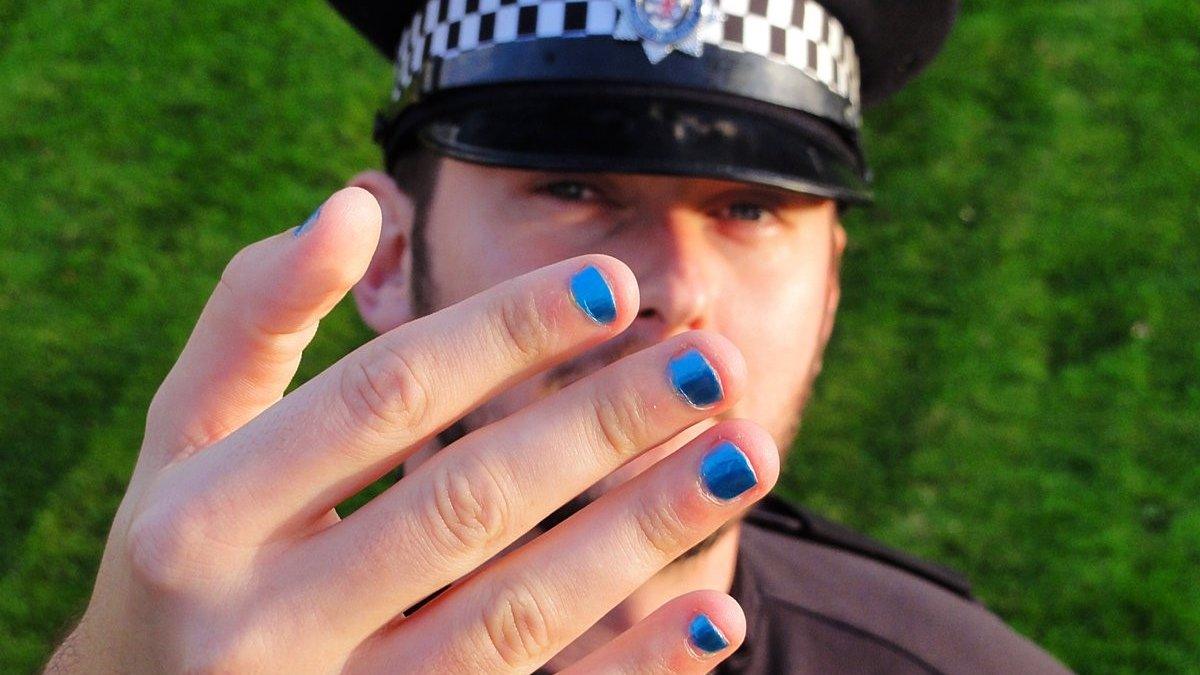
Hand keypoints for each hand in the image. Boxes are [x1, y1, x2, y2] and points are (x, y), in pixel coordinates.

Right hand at [47, 188, 778, 673]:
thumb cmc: (183, 550)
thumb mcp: (186, 435)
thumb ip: (253, 318)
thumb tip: (357, 205)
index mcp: (202, 519)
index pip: (383, 399)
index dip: (505, 333)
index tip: (614, 285)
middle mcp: (264, 625)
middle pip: (467, 504)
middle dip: (600, 426)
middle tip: (712, 364)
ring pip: (517, 617)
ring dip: (641, 534)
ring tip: (742, 455)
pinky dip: (629, 670)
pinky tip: (713, 613)